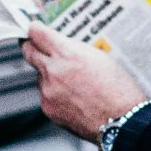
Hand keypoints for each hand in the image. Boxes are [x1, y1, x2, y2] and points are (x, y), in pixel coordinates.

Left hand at [21, 24, 147, 142]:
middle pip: (28, 51)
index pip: (36, 33)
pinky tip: (74, 98)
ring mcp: (48, 91)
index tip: (36, 30)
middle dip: (34, 48)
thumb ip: (74, 49)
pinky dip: (55, 94)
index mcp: (67, 54)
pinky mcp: (48, 108)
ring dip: (50, 75)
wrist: (122, 120)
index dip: (35, 30)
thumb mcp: (99, 57)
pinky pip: (45, 95)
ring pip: (39, 76)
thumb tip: (60, 45)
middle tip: (40, 49)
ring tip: (74, 84)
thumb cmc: (117, 90)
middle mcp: (53, 71)